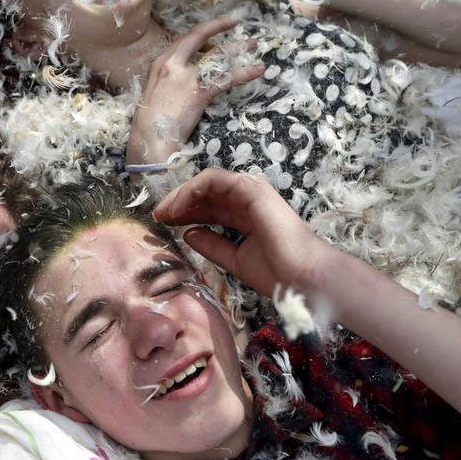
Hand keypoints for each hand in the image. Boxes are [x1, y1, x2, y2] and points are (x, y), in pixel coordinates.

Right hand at [127, 17, 262, 164]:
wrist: (149, 139)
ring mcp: (186, 77)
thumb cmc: (149, 121)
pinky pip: (227, 79)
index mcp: (160, 63)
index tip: (213, 25)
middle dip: (218, 25)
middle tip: (234, 21)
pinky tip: (258, 70)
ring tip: (252, 44)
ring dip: (236, 47)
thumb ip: (168, 79)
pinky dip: (245, 73)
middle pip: (198, 36)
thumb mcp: (154, 91)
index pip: (183, 40)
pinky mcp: (199, 92)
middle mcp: (172, 64)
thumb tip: (182, 76)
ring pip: (216, 55)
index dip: (201, 31)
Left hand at [153, 168, 337, 296]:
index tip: (164, 223)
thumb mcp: (235, 260)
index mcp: (247, 216)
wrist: (302, 279)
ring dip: (182, 195)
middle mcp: (248, 200)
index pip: (210, 207)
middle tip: (157, 216)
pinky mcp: (251, 189)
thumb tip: (188, 233)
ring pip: (207, 183)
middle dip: (178, 203)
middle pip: (206, 194)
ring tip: (163, 211)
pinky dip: (192, 189)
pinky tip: (178, 206)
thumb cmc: (277, 273)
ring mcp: (251, 192)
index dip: (185, 213)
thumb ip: (213, 246)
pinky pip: (214, 180)